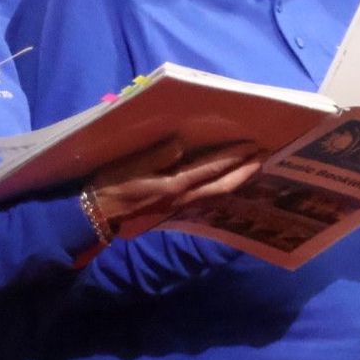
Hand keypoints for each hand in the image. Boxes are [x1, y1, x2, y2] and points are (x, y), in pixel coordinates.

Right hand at [90, 139, 262, 239]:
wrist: (96, 216)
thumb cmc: (109, 185)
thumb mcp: (130, 167)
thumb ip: (156, 156)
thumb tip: (180, 143)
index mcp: (172, 184)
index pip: (210, 169)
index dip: (232, 157)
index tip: (251, 146)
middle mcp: (181, 198)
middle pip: (220, 186)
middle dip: (243, 171)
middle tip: (263, 157)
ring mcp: (178, 206)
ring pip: (215, 194)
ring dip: (235, 181)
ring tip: (252, 168)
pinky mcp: (173, 210)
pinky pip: (204, 199)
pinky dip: (219, 190)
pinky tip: (226, 183)